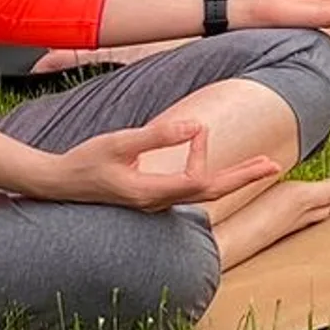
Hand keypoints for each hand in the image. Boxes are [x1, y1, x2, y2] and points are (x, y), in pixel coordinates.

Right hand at [48, 106, 286, 217]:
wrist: (56, 183)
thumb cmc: (84, 162)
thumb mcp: (120, 142)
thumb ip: (158, 135)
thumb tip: (196, 126)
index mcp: (151, 192)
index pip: (203, 184)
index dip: (228, 169)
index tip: (246, 155)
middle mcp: (156, 203)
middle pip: (210, 191)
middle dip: (242, 177)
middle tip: (273, 166)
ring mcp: (153, 203)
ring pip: (198, 189)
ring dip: (222, 172)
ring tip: (244, 156)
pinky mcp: (149, 197)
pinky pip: (184, 185)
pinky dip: (198, 166)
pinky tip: (196, 144)